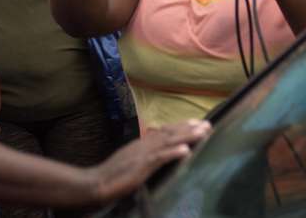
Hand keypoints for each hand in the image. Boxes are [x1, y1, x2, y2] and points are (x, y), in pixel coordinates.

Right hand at [90, 120, 210, 202]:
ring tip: (202, 132)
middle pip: (170, 133)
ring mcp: (142, 154)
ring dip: (187, 135)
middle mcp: (144, 145)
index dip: (181, 126)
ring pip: (168, 141)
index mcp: (142, 144)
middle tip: (207, 124)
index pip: (164, 131)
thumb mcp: (131, 160)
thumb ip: (144, 155)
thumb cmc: (113, 174)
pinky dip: (173, 152)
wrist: (97, 182)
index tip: (197, 123)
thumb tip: (156, 153)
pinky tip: (185, 150)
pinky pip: (159, 157)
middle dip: (189, 128)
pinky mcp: (141, 166)